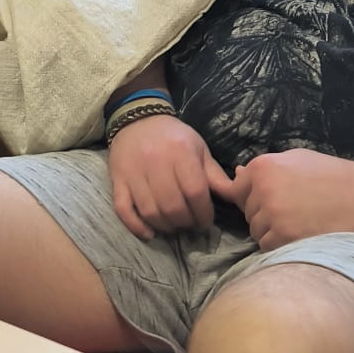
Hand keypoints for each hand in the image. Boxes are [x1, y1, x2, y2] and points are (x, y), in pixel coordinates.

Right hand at [108, 114, 234, 240]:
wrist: (138, 119)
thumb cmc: (174, 137)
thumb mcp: (199, 149)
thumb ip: (215, 175)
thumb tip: (235, 197)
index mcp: (181, 152)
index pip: (195, 192)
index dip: (203, 213)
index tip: (205, 222)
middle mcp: (155, 161)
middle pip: (172, 206)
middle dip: (185, 222)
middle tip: (190, 225)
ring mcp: (133, 172)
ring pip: (150, 211)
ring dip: (165, 226)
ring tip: (174, 226)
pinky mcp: (117, 180)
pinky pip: (123, 209)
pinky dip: (136, 226)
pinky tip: (149, 233)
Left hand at [225, 150, 353, 250]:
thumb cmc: (334, 176)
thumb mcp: (298, 160)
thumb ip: (265, 169)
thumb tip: (235, 174)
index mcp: (263, 166)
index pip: (237, 189)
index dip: (255, 196)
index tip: (278, 197)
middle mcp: (262, 190)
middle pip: (247, 211)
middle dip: (264, 213)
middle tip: (296, 208)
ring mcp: (271, 216)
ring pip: (256, 230)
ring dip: (272, 230)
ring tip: (301, 221)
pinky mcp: (282, 239)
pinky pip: (267, 246)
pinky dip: (280, 245)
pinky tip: (302, 234)